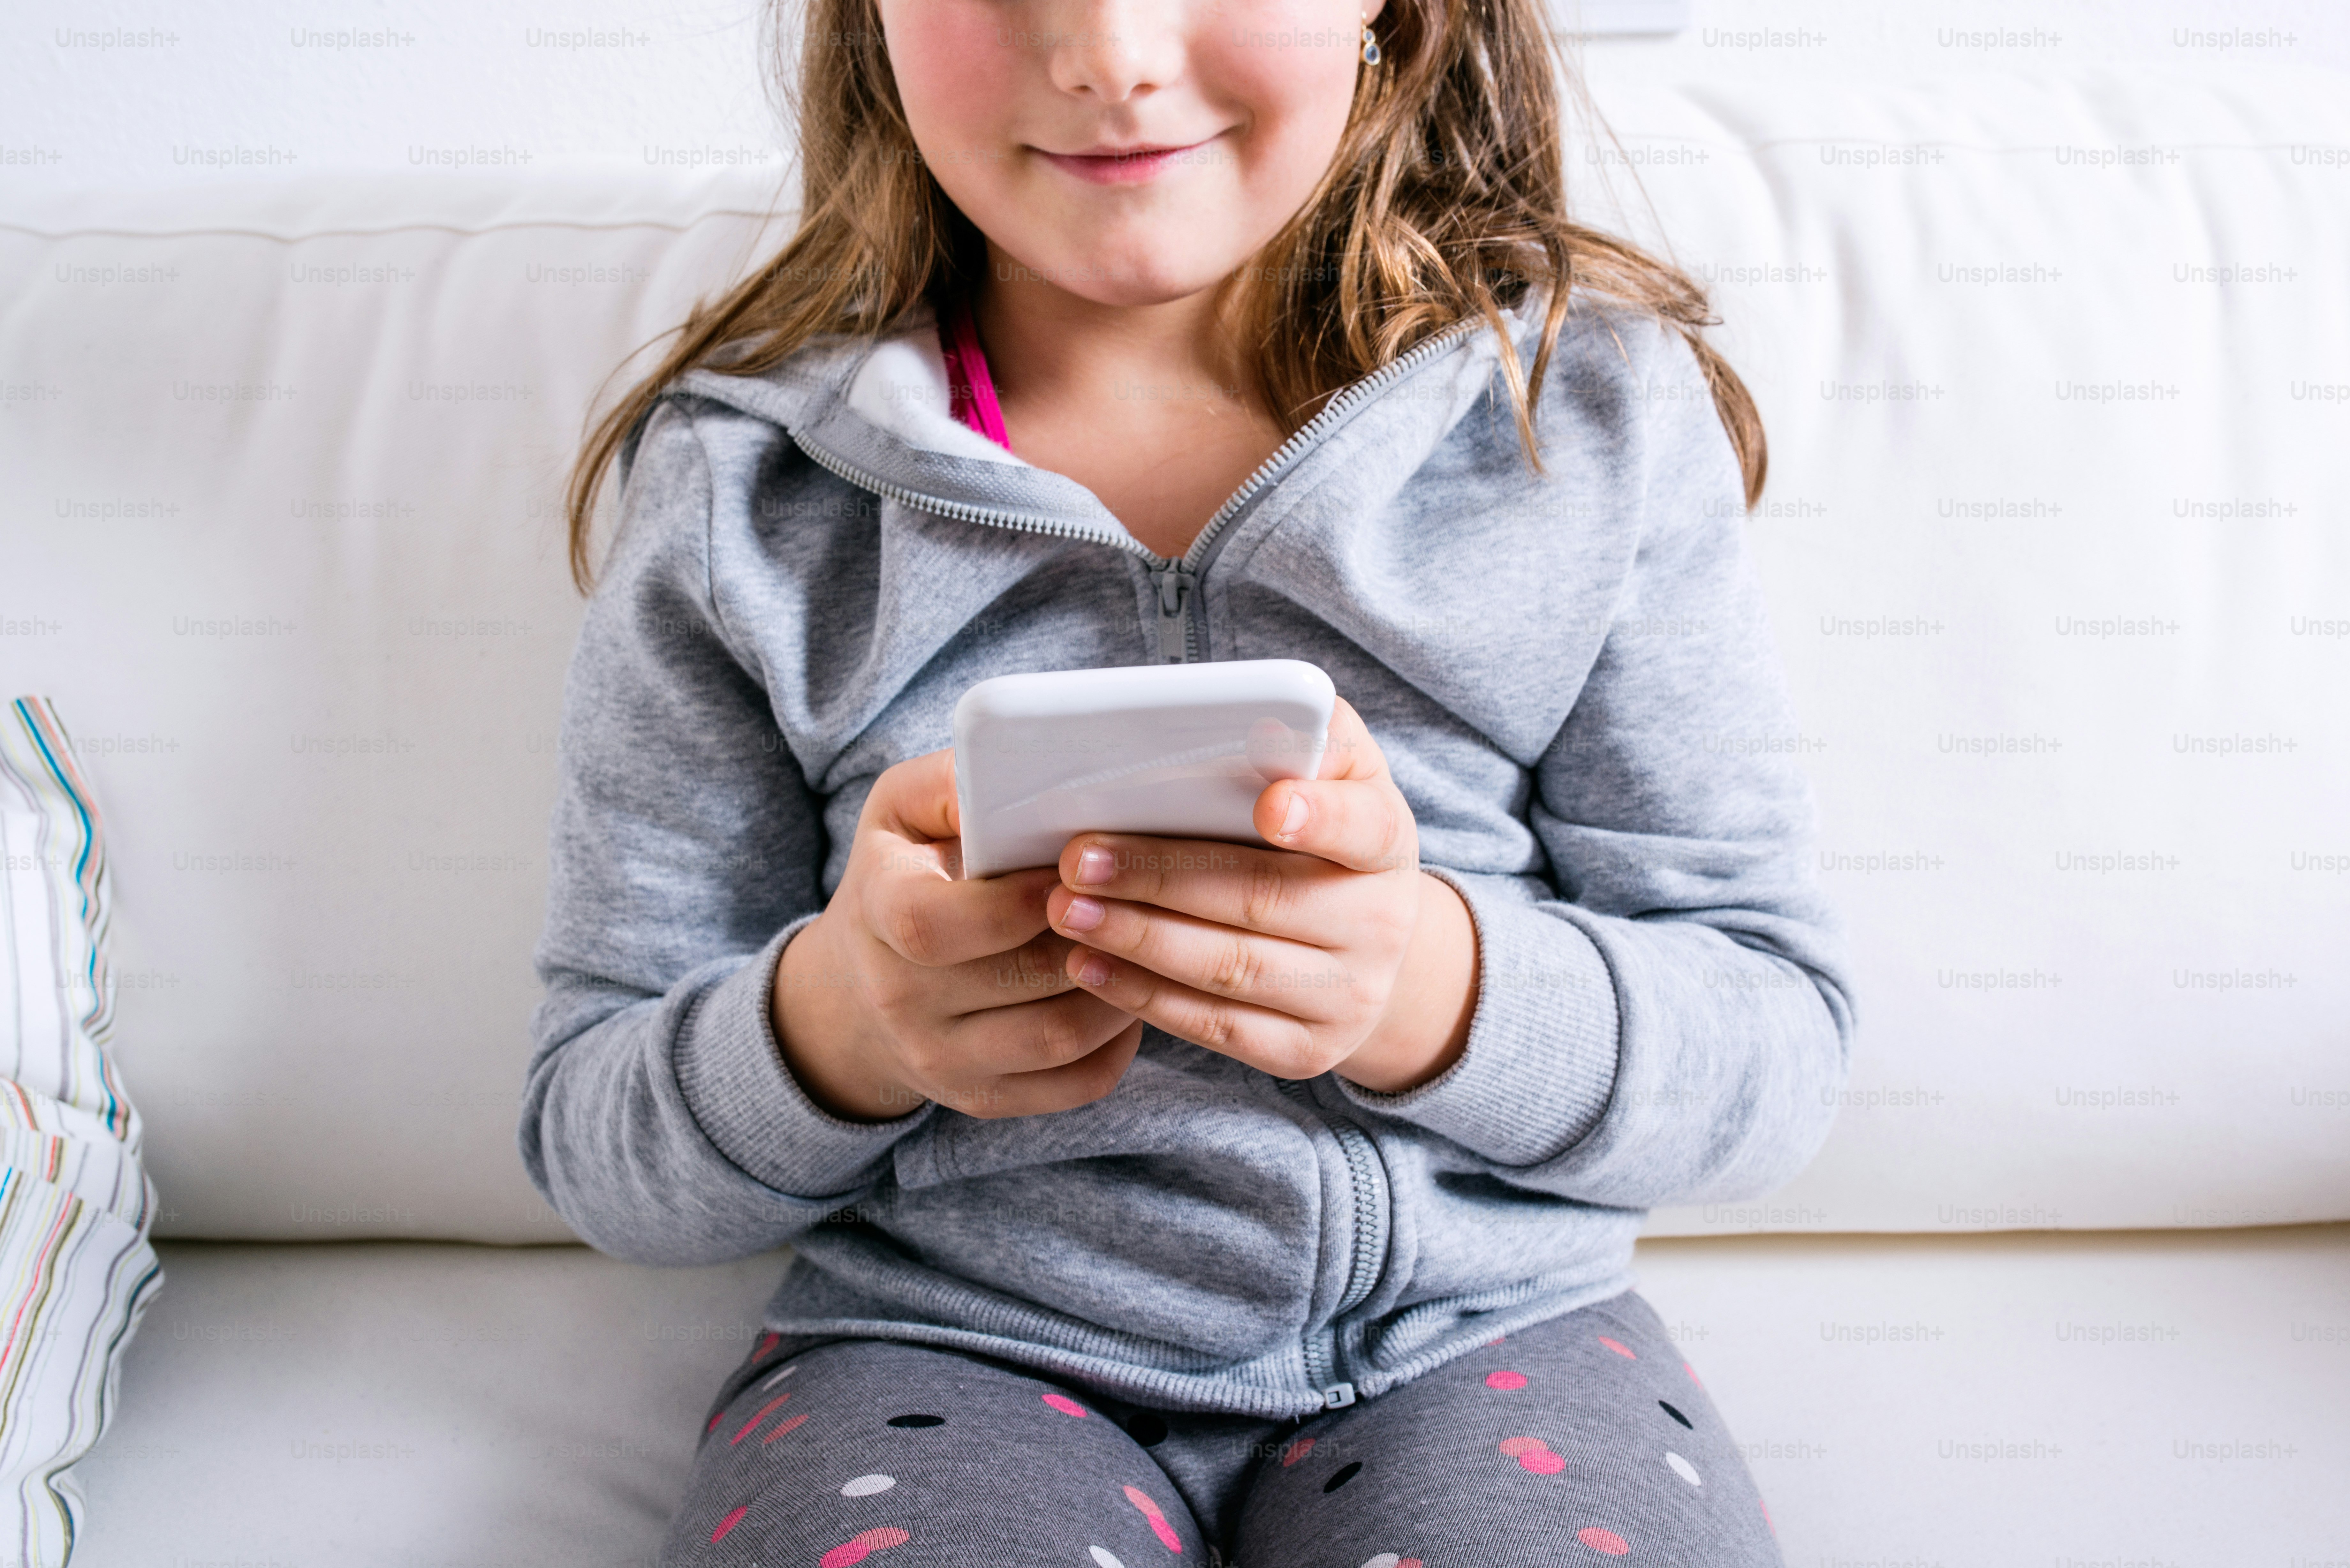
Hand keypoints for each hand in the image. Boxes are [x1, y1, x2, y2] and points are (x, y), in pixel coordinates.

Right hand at [770, 749, 1143, 1122]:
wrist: (858, 989)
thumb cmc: (903, 874)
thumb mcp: (902, 810)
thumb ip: (953, 783)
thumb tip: (1015, 775)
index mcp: (877, 916)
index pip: (937, 927)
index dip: (1015, 902)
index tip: (1070, 870)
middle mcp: (900, 1001)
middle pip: (1019, 980)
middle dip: (1092, 935)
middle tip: (1138, 898)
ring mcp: (941, 1062)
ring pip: (1059, 1037)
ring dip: (1122, 987)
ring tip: (1145, 941)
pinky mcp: (984, 1099)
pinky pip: (1075, 1084)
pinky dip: (1119, 1042)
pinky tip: (1130, 995)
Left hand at [1042, 698, 1478, 1092]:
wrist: (1367, 943)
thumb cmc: (1323, 831)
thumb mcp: (1335, 774)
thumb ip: (1306, 737)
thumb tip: (1260, 718)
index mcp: (1387, 841)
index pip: (1362, 827)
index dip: (1319, 816)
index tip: (1268, 806)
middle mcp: (1381, 924)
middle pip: (1264, 901)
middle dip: (1161, 878)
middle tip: (1078, 859)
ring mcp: (1348, 997)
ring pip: (1232, 970)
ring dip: (1138, 940)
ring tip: (1064, 911)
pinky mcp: (1308, 1052)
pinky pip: (1219, 1029)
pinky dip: (1146, 998)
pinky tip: (1089, 967)